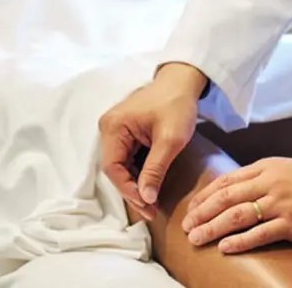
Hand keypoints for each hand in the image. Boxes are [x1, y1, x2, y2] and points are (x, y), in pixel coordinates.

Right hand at [98, 63, 205, 220]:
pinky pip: (127, 159)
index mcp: (113, 127)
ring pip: (120, 166)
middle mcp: (108, 128)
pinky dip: (138, 173)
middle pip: (114, 169)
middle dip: (132, 191)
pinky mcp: (125, 133)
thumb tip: (146, 198)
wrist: (183, 82)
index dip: (128, 190)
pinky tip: (150, 186)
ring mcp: (115, 130)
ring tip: (152, 203)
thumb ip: (155, 169)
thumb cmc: (177, 105)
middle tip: (151, 211)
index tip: (147, 205)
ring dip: (135, 184)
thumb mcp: (170, 139)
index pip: (113, 168)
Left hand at [182, 157, 291, 253]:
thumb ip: (256, 177)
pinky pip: (260, 233)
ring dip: (213, 228)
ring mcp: (279, 204)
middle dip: (202, 213)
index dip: (204, 196)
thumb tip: (229, 190)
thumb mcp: (280, 168)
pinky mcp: (291, 223)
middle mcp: (267, 184)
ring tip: (196, 238)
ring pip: (237, 216)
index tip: (191, 208)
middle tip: (186, 227)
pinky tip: (224, 247)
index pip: (225, 181)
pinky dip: (240, 241)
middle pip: (225, 198)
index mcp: (263, 168)